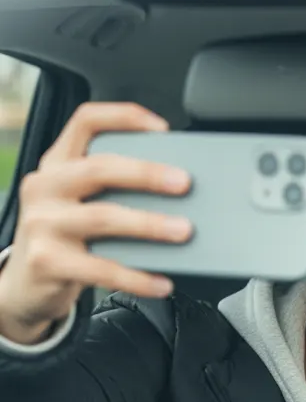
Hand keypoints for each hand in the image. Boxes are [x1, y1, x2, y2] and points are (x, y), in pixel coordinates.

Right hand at [0, 102, 191, 344]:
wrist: (25, 284)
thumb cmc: (66, 237)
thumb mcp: (78, 202)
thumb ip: (112, 189)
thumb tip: (175, 189)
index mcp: (57, 164)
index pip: (86, 122)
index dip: (124, 117)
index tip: (162, 128)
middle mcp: (45, 186)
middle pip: (99, 168)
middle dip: (146, 173)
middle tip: (184, 183)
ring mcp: (42, 223)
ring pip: (103, 217)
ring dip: (149, 224)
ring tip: (183, 231)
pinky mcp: (47, 261)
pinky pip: (102, 268)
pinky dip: (137, 277)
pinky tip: (162, 283)